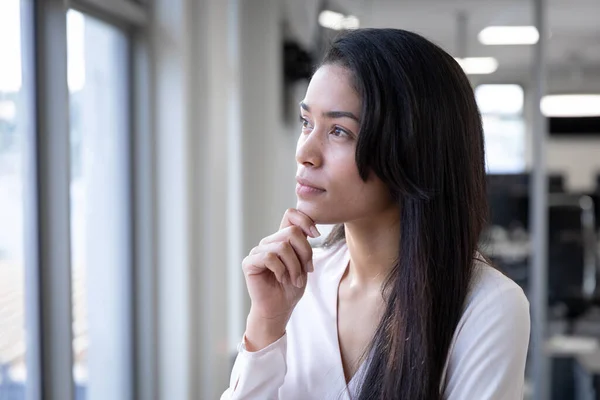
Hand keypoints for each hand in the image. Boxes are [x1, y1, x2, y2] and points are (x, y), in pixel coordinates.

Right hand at [242, 208, 320, 349]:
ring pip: (283, 247)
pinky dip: (281, 270)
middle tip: (307, 271)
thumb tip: (311, 231)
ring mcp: (258, 251)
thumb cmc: (292, 287)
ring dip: (294, 267)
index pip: (290, 215)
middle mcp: (269, 242)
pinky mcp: (249, 262)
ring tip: (295, 280)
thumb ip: (304, 246)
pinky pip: (269, 258)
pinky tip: (281, 279)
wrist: (280, 309)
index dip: (305, 220)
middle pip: (292, 232)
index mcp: (282, 239)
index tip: (316, 234)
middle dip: (305, 253)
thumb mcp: (305, 264)